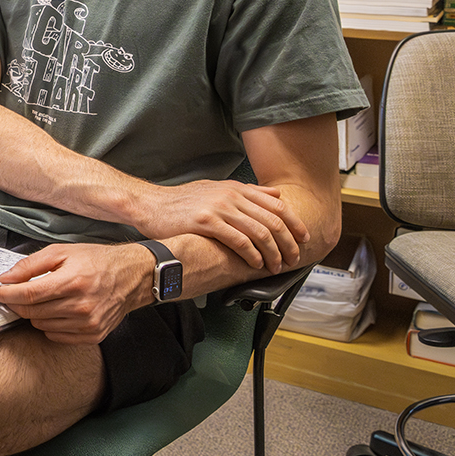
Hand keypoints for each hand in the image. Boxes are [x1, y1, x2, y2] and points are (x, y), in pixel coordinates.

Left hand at [0, 243, 146, 343]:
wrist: (131, 276)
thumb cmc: (97, 261)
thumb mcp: (62, 251)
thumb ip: (31, 264)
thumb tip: (7, 277)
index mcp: (73, 281)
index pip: (29, 294)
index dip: (7, 294)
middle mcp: (81, 306)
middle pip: (32, 312)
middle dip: (17, 302)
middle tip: (15, 292)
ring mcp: (88, 324)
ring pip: (41, 325)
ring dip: (34, 313)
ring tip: (44, 298)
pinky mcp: (92, 335)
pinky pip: (56, 336)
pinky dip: (50, 324)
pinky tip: (57, 310)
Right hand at [132, 179, 306, 272]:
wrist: (151, 205)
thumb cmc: (182, 202)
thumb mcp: (217, 189)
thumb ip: (248, 192)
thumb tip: (277, 195)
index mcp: (236, 188)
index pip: (278, 205)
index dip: (295, 224)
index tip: (303, 239)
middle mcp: (231, 196)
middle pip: (273, 221)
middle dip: (288, 244)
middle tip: (292, 259)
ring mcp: (219, 207)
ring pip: (260, 233)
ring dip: (273, 253)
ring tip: (275, 266)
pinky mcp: (206, 221)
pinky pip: (239, 241)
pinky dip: (252, 255)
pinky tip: (255, 264)